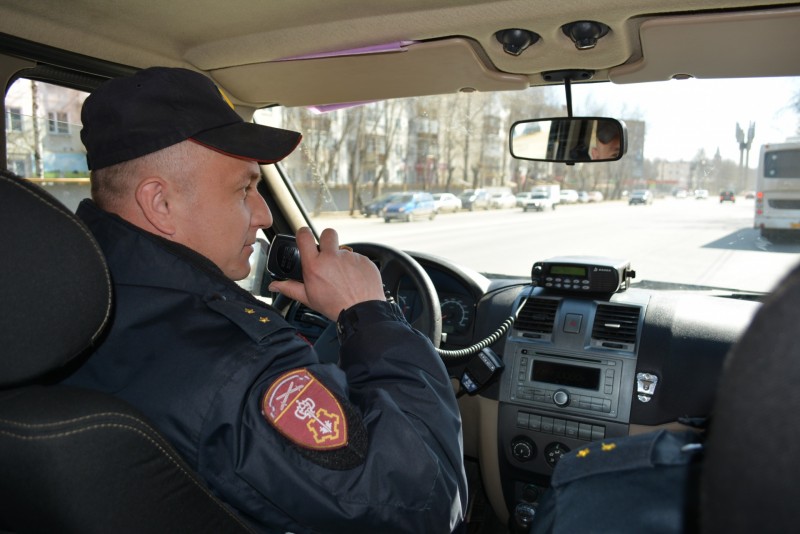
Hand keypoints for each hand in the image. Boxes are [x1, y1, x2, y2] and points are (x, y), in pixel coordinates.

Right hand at [269, 227, 385, 319]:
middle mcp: (332, 257)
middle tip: (328, 253)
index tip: (304, 236)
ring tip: (343, 276)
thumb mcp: (308, 298)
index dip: (303, 233)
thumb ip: (290, 288)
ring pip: (344, 250)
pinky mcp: (365, 260)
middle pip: (328, 233)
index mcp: (315, 265)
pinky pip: (358, 259)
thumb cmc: (335, 306)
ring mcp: (350, 257)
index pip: (304, 236)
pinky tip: (355, 279)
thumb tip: (274, 285)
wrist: (361, 312)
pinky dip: (356, 267)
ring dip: (342, 259)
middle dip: (327, 240)